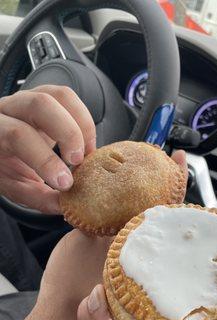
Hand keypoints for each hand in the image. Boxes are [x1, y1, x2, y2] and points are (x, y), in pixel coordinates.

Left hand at [0, 85, 95, 213]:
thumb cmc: (5, 166)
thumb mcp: (16, 186)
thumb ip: (39, 197)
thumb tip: (66, 206)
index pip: (19, 136)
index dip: (46, 160)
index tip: (66, 184)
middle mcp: (9, 108)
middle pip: (41, 104)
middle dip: (68, 133)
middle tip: (80, 162)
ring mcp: (28, 97)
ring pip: (60, 95)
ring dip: (82, 124)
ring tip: (88, 152)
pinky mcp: (46, 96)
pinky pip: (69, 98)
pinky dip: (84, 120)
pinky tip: (86, 142)